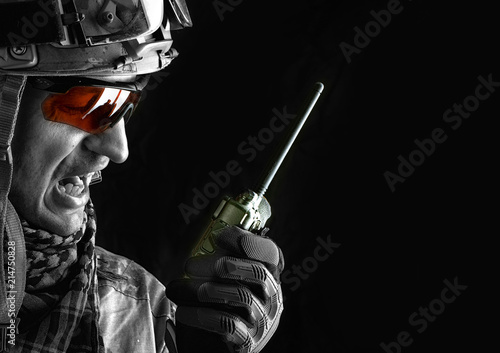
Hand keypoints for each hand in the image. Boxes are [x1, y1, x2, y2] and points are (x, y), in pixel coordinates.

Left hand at [166, 226, 283, 352]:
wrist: (210, 352)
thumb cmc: (216, 310)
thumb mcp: (221, 282)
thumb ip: (224, 261)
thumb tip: (217, 235)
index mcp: (268, 278)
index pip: (272, 253)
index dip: (249, 241)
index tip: (217, 236)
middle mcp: (272, 298)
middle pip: (256, 272)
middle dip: (219, 264)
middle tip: (188, 265)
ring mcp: (263, 322)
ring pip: (241, 296)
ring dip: (203, 289)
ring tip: (176, 288)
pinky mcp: (249, 343)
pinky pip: (229, 324)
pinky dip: (202, 316)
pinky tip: (183, 312)